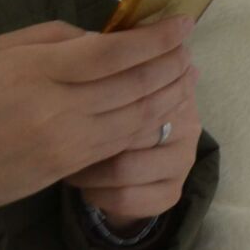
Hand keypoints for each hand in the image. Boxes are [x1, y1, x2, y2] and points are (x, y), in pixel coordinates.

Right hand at [0, 18, 196, 239]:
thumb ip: (54, 38)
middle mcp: (58, 108)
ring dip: (172, 91)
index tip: (184, 22)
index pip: (113, 52)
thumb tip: (104, 36)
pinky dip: (152, 120)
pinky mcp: (71, 165)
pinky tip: (165, 105)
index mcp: (37, 71)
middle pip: (136, 83)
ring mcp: (67, 141)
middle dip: (173, 61)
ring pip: (139, 114)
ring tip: (188, 72)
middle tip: (189, 45)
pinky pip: (125, 140)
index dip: (156, 38)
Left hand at [65, 89, 202, 229]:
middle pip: (126, 133)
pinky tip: (89, 189)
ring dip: (88, 173)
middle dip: (87, 143)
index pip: (133, 98)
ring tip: (72, 168)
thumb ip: (113, 76)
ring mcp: (183, 162)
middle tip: (62, 145)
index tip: (67, 115)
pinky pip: (126, 199)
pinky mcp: (172, 193)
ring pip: (123, 170)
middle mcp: (187, 127)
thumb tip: (94, 50)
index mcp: (177, 93)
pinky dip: (99, 196)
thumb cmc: (121, 120)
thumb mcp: (118, 94)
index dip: (95, 110)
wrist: (140, 166)